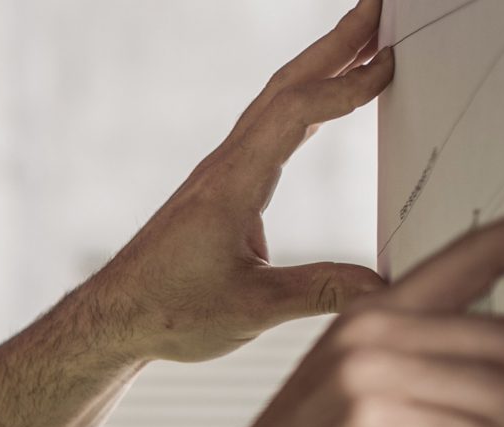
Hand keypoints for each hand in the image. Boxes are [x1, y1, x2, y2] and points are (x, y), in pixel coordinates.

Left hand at [77, 0, 394, 364]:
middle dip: (335, 44)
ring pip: (273, 103)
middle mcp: (224, 168)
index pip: (294, 115)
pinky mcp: (219, 188)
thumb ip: (319, 292)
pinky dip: (301, 103)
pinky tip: (324, 103)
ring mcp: (220, 174)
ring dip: (319, 67)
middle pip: (285, 88)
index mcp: (232, 187)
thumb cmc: (168, 311)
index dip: (344, 86)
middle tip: (378, 7)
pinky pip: (267, 128)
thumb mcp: (251, 309)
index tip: (389, 62)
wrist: (113, 319)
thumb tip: (382, 288)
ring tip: (362, 40)